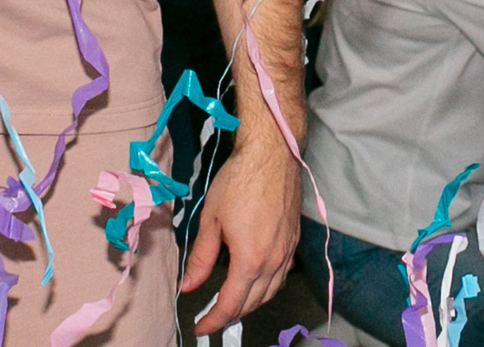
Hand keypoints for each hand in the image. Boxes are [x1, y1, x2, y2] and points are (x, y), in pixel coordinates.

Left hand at [180, 132, 301, 333]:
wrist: (273, 154)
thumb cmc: (239, 181)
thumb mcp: (211, 219)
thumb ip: (201, 258)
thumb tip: (188, 286)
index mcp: (250, 260)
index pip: (231, 304)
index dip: (213, 320)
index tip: (200, 328)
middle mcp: (273, 263)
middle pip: (252, 303)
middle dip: (231, 316)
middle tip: (211, 319)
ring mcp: (287, 252)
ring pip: (270, 292)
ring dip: (250, 304)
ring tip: (231, 305)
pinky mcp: (294, 241)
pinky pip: (281, 276)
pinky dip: (266, 287)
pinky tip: (255, 281)